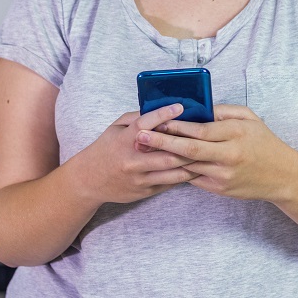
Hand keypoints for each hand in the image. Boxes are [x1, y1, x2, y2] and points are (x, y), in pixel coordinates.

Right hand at [78, 104, 200, 204]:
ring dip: (192, 163)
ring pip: (172, 172)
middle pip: (167, 154)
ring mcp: (139, 178)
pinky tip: (197, 168)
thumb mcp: (115, 128)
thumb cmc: (106, 149)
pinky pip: (170, 183)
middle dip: (188, 146)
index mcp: (124, 140)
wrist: (88, 181)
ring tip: (208, 154)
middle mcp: (132, 161)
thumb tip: (162, 108)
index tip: (180, 106)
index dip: (163, 115)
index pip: (145, 125)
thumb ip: (137, 119)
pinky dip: (184, 175)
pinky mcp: (145, 191)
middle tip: (206, 137)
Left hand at [134, 104, 294, 200]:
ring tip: (145, 150)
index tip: (158, 120)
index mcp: (236, 134)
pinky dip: (179, 169)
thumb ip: (223, 111)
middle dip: (162, 142)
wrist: (281, 176)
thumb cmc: (264, 142)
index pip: (201, 130)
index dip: (177, 126)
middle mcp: (229, 156)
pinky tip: (164, 163)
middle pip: (189, 150)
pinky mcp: (220, 189)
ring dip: (165, 158)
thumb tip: (196, 109)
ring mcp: (223, 176)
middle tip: (140, 137)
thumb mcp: (249, 118)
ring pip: (188, 166)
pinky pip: (194, 177)